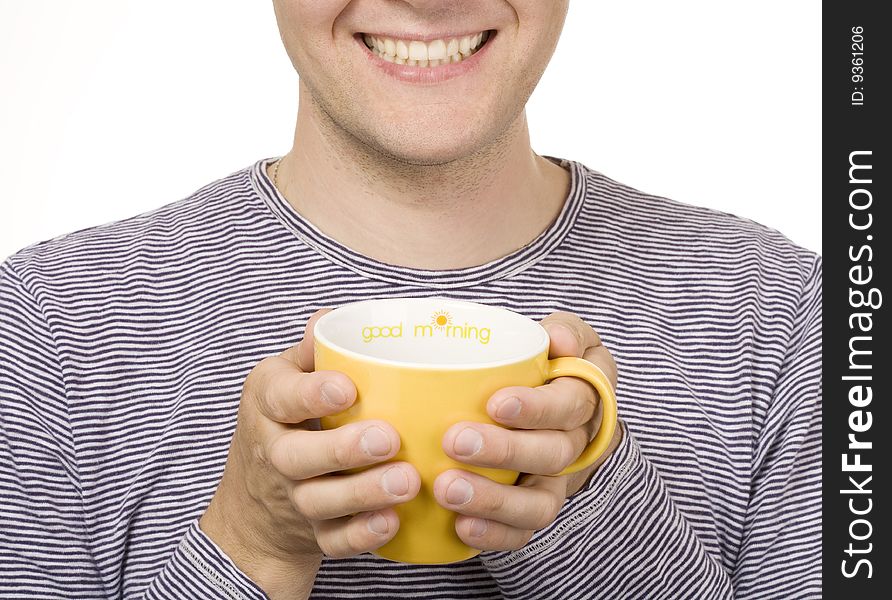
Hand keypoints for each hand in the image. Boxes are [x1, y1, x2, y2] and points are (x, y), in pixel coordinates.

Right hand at [200, 309, 420, 598]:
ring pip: (320, 501)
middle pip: (298, 456)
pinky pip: (333, 541)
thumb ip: (312, 351)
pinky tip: (393, 520)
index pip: (280, 398)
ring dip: (363, 494)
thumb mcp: (285, 380)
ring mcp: (292, 498)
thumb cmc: (285, 422)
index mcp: (267, 404)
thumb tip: (329, 317)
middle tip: (389, 438)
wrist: (253, 506)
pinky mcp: (312, 533)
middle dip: (344, 449)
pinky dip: (362, 535)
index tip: (348, 388)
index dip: (312, 394)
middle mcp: (274, 452)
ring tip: (408, 481)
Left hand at [433, 311, 620, 551]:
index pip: (572, 404)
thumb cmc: (545, 363)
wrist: (544, 402)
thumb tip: (558, 341)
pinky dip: (494, 534)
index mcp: (586, 394)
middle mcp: (577, 442)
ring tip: (448, 490)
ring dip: (494, 500)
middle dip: (505, 452)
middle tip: (456, 442)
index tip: (496, 403)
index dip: (537, 408)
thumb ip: (564, 331)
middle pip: (553, 455)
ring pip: (540, 504)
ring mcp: (556, 481)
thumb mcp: (563, 335)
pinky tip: (461, 526)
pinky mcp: (532, 507)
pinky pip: (523, 533)